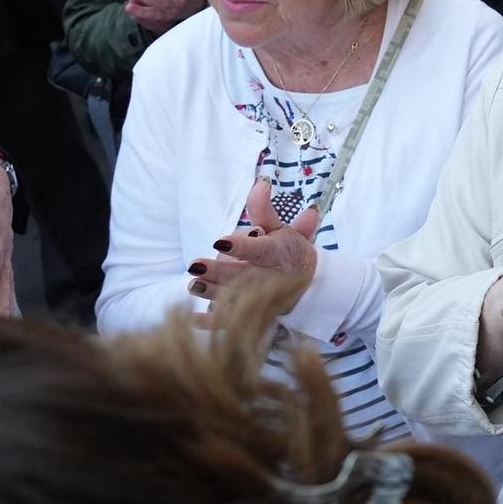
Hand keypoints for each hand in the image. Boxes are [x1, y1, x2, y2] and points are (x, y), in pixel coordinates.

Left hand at [187, 178, 319, 313]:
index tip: (220, 242)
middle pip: (240, 275)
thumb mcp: (281, 228)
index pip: (258, 250)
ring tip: (192, 285)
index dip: (240, 247)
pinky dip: (211, 322)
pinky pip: (230, 321)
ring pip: (232, 297)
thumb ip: (264, 209)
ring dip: (210, 292)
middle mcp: (268, 277)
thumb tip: (259, 181)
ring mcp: (259, 298)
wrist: (310, 288)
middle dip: (217, 271)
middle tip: (195, 266)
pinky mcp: (250, 314)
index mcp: (277, 254)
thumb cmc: (290, 252)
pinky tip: (192, 317)